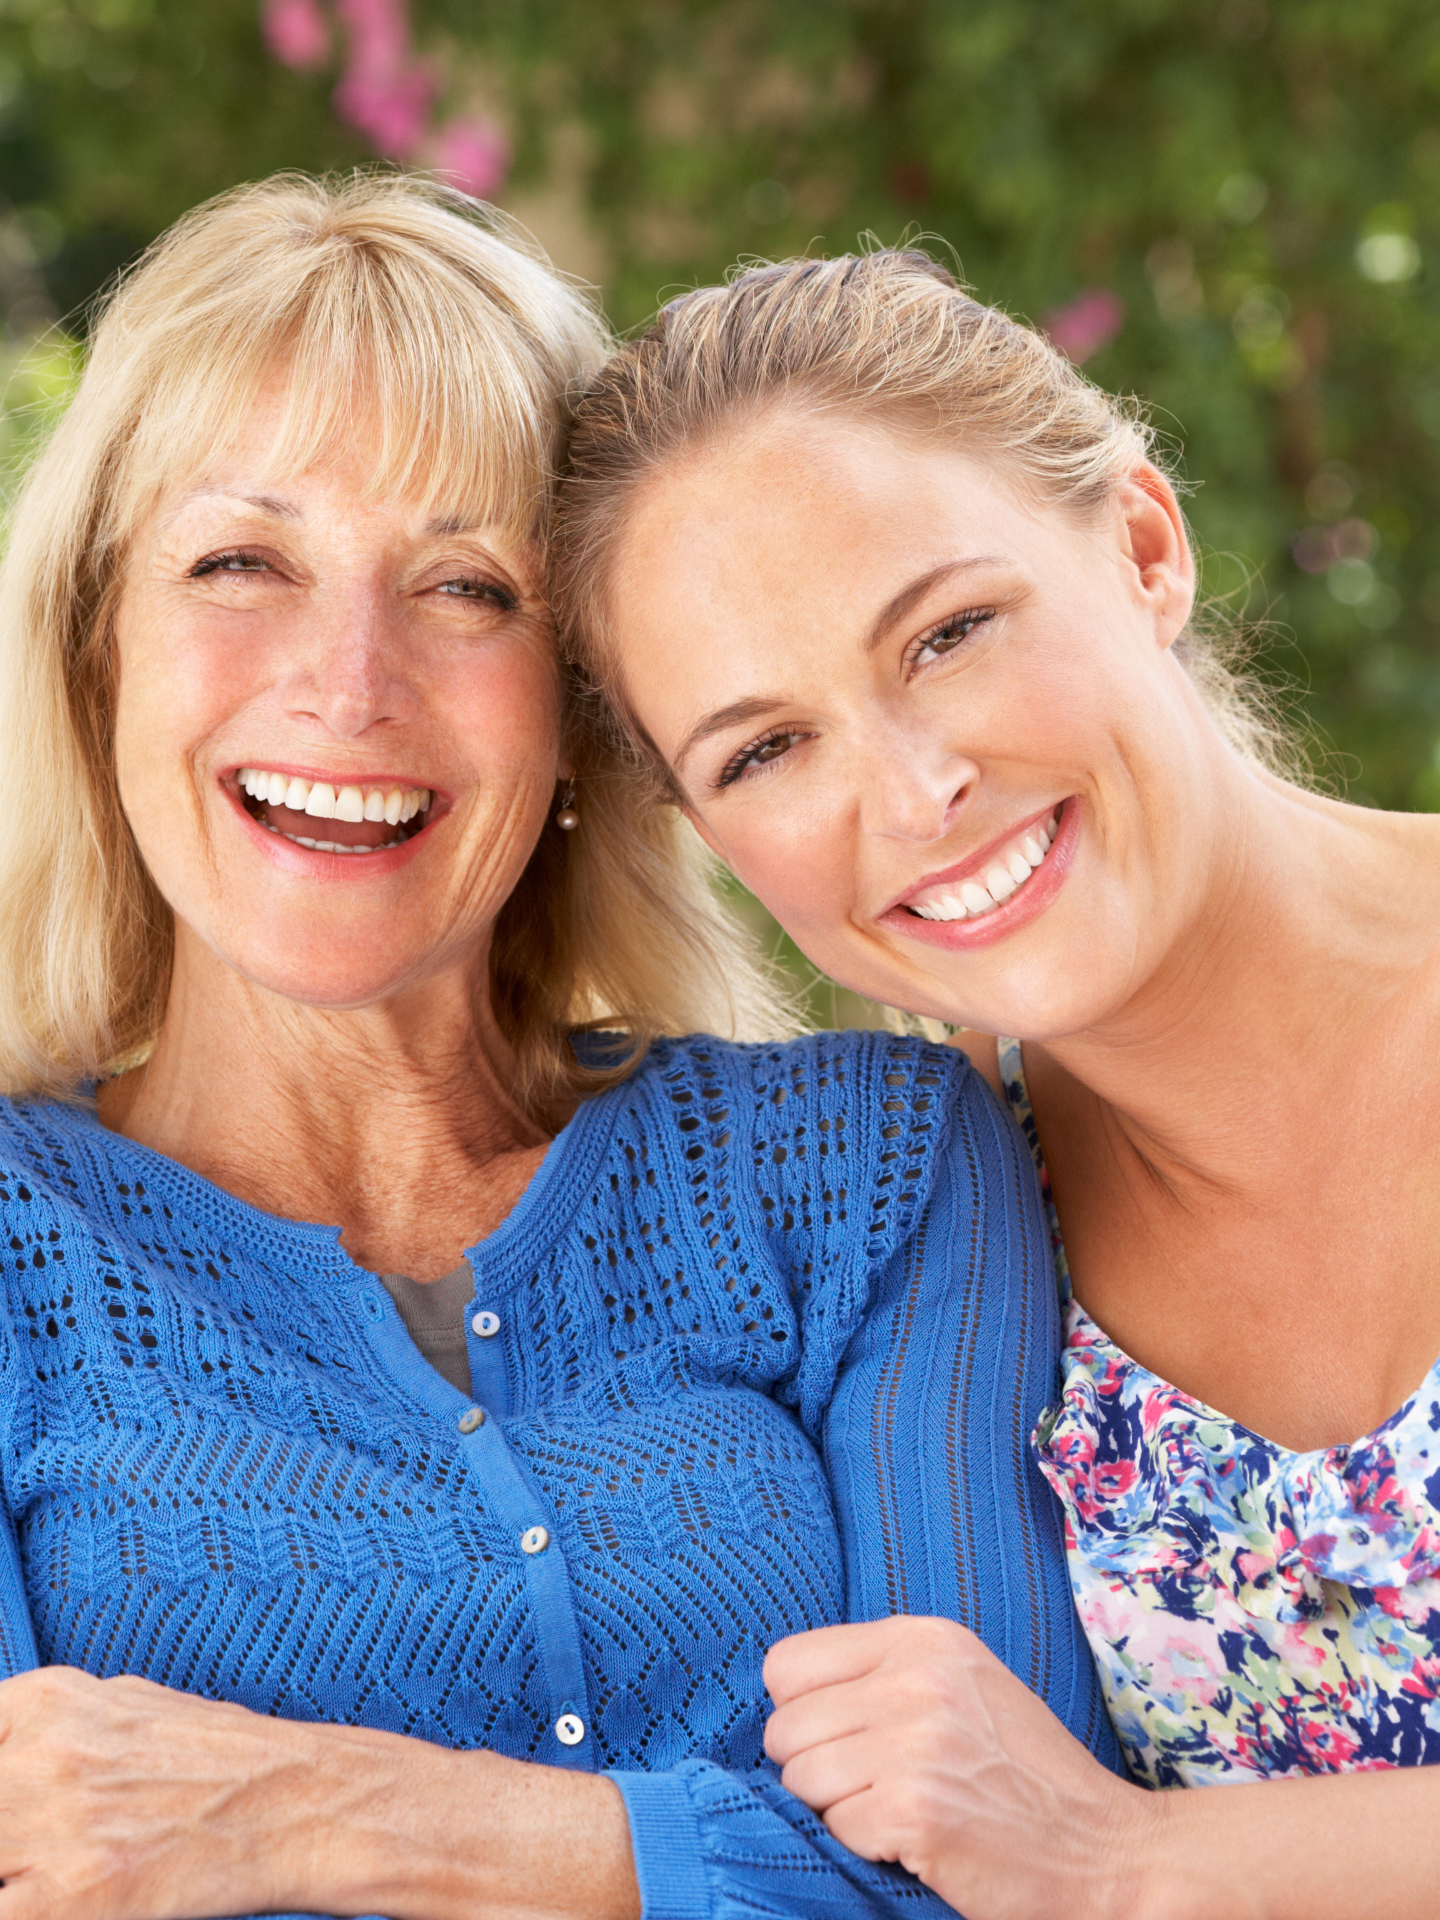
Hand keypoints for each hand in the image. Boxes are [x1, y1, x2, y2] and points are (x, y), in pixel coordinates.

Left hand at [0, 1665, 335, 1917]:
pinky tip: (55, 1904)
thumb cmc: (223, 1758)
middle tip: (27, 1848)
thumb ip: (49, 1727)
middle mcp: (44, 1752)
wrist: (299, 1801)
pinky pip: (1, 1913)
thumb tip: (9, 1753)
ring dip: (10, 1870)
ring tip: (47, 1873)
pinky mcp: (74, 1896)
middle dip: (3, 1834)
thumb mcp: (125, 1706)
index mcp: (50, 1700)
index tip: (8, 1811)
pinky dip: (21, 1908)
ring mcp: (56, 1823)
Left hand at [764, 1616, 1151, 1919]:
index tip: (845, 1741)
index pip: (787, 1665)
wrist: (1110, 1850)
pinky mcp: (914, 1809)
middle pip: (786, 1729)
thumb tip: (786, 1698)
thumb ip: (883, 1674)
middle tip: (877, 1789)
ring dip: (838, 1810)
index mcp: (922, 1639)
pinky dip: (866, 1846)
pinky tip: (917, 1841)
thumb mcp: (962, 1685)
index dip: (804, 1714)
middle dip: (816, 1769)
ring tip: (899, 1811)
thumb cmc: (1027, 1774)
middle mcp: (914, 1678)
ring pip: (800, 1780)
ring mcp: (915, 1742)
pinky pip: (835, 1828)